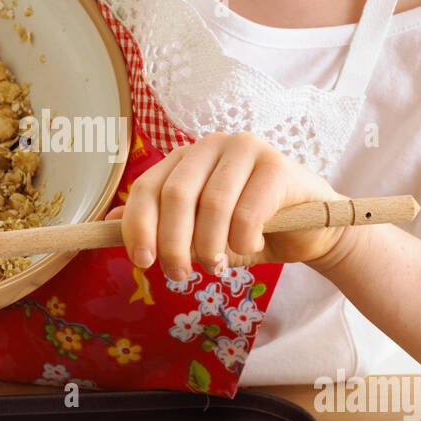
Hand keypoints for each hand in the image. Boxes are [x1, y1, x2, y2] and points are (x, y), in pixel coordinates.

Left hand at [104, 131, 347, 277]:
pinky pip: (247, 212)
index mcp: (185, 158)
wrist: (310, 231)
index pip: (147, 187)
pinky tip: (251, 246)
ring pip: (211, 205)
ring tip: (217, 265)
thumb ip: (159, 226)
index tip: (141, 262)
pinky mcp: (277, 164)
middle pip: (175, 195)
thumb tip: (110, 224)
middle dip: (173, 244)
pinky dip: (243, 241)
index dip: (138, 226)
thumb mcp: (199, 234)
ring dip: (210, 246)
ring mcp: (245, 148)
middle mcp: (211, 145)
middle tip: (180, 276)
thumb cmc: (250, 230)